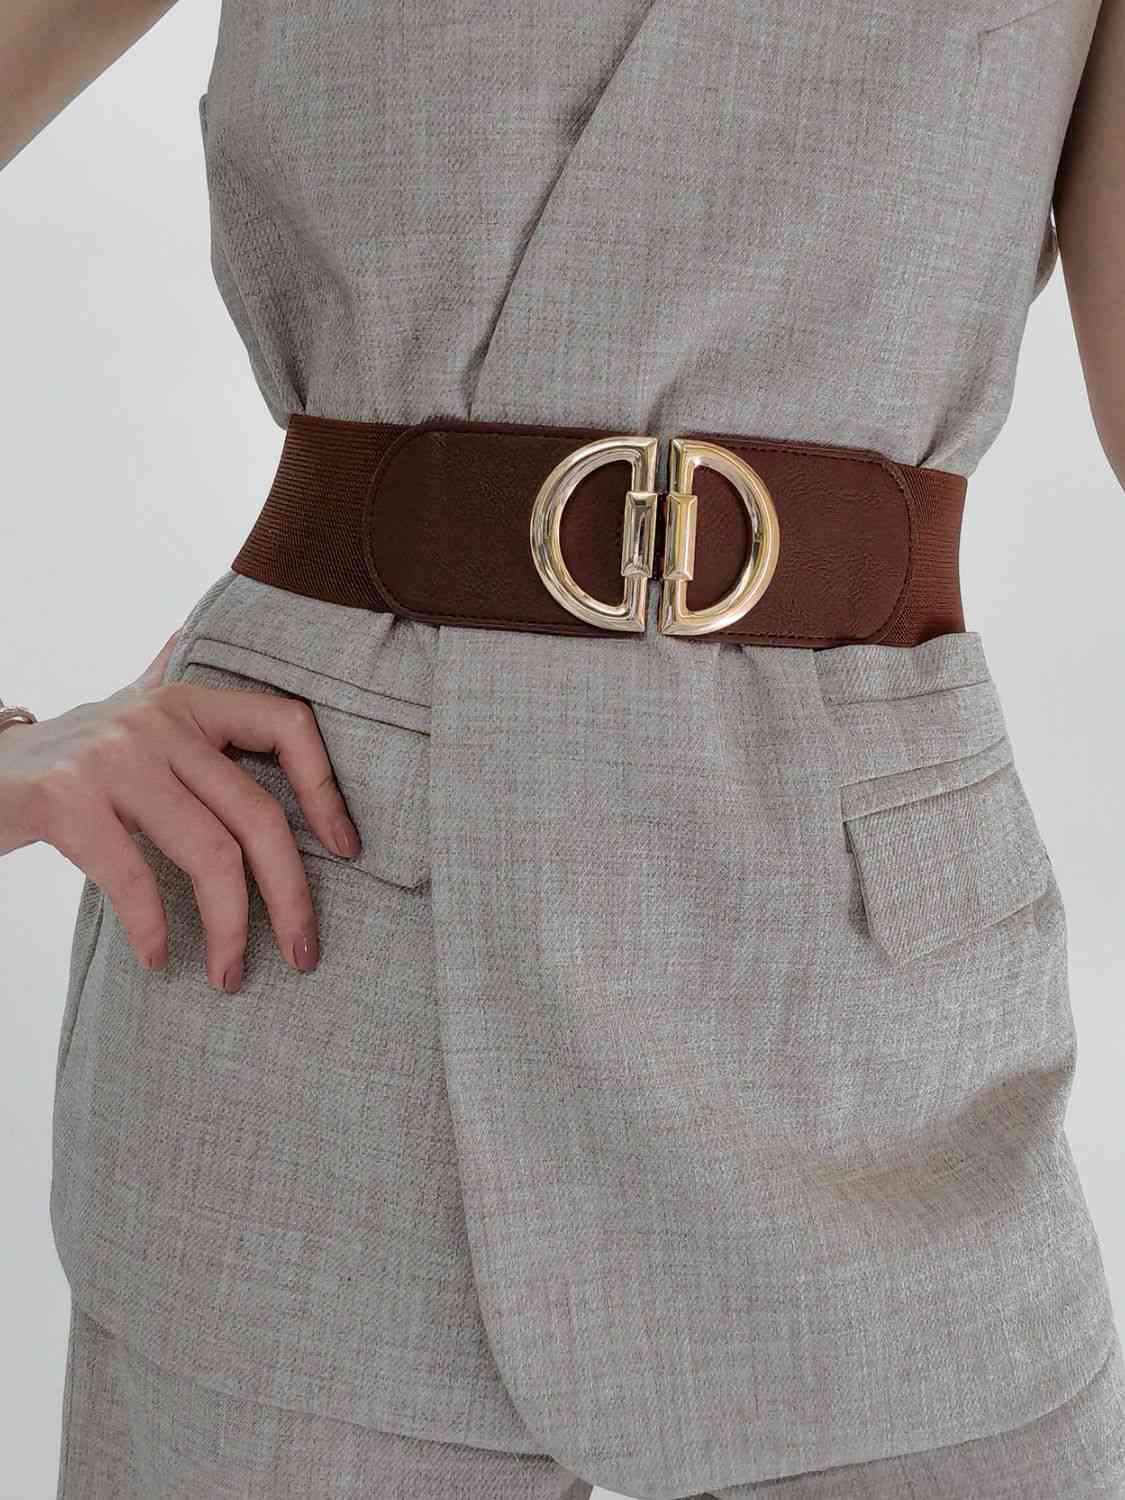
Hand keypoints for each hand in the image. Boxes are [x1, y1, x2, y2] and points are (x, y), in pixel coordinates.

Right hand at [0, 633, 361, 992]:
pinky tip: (158, 958)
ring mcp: (113, 757)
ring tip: (230, 975)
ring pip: (210, 854)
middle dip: (291, 894)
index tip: (347, 850)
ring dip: (230, 930)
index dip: (328, 789)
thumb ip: (169, 688)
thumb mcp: (126, 713)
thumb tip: (191, 636)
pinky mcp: (67, 800)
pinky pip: (134, 879)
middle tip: (303, 954)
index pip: (288, 724)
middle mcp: (157, 720)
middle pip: (258, 813)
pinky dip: (153, 930)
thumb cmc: (65, 758)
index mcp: (188, 701)